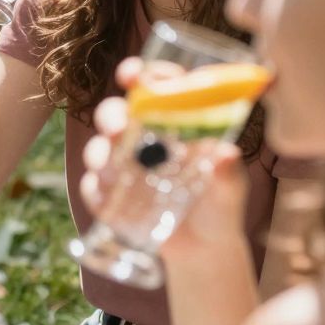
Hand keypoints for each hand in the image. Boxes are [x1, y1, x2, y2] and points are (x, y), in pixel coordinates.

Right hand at [81, 61, 247, 259]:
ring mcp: (125, 167)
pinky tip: (106, 200)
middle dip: (110, 116)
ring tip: (108, 165)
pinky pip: (93, 188)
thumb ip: (229, 173)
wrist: (204, 249)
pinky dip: (95, 191)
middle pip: (116, 113)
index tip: (132, 75)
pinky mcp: (113, 196)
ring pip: (98, 148)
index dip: (141, 75)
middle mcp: (144, 139)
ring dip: (97, 153)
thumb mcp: (230, 189)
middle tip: (117, 129)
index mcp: (173, 123)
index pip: (154, 87)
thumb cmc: (221, 207)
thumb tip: (227, 155)